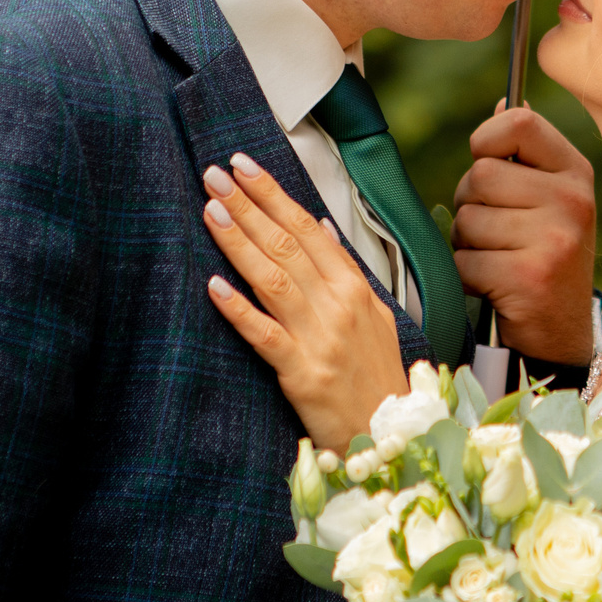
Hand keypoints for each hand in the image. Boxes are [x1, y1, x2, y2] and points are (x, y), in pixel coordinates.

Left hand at [201, 152, 409, 444]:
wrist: (390, 435)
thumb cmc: (376, 375)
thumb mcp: (375, 314)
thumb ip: (346, 269)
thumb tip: (321, 225)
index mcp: (354, 287)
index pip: (308, 226)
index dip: (274, 194)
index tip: (244, 166)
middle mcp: (339, 305)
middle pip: (287, 244)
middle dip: (248, 205)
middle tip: (215, 174)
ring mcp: (320, 338)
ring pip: (273, 278)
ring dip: (239, 242)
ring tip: (211, 210)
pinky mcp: (302, 373)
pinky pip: (264, 335)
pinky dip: (239, 310)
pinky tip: (213, 286)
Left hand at [452, 104, 598, 366]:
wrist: (563, 333)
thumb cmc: (544, 256)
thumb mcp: (550, 199)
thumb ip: (525, 154)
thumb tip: (505, 100)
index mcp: (576, 172)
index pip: (519, 124)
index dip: (486, 140)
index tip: (488, 164)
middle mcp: (573, 201)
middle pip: (480, 175)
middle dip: (471, 205)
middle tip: (495, 231)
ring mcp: (555, 239)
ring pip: (467, 219)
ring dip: (468, 244)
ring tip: (498, 260)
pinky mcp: (530, 277)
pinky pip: (465, 261)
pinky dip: (468, 278)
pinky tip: (496, 287)